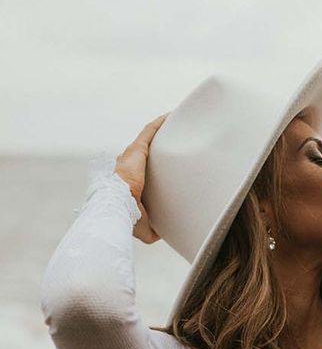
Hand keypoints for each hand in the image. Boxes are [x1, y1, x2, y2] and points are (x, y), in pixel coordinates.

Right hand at [115, 113, 167, 243]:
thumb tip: (163, 233)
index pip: (139, 172)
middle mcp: (126, 165)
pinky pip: (150, 132)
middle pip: (144, 153)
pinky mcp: (136, 149)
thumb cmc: (128, 218)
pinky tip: (170, 115)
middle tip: (174, 145)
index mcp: (126, 183)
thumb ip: (154, 227)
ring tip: (176, 124)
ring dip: (159, 131)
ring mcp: (130, 156)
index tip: (163, 170)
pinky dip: (160, 124)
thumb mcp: (144, 227)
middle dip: (156, 148)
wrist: (118, 207)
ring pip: (147, 139)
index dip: (149, 169)